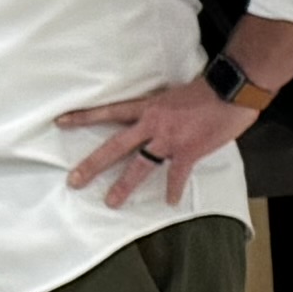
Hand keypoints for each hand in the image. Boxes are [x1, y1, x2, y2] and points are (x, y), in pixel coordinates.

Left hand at [55, 78, 249, 208]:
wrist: (232, 89)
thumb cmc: (209, 89)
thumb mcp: (175, 94)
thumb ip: (163, 108)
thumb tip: (159, 119)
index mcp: (148, 106)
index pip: (109, 111)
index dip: (83, 117)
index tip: (61, 122)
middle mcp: (152, 124)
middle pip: (115, 146)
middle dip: (93, 164)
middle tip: (74, 180)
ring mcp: (169, 140)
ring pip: (139, 166)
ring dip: (124, 185)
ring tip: (111, 202)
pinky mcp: (188, 152)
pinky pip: (177, 175)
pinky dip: (174, 189)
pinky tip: (171, 202)